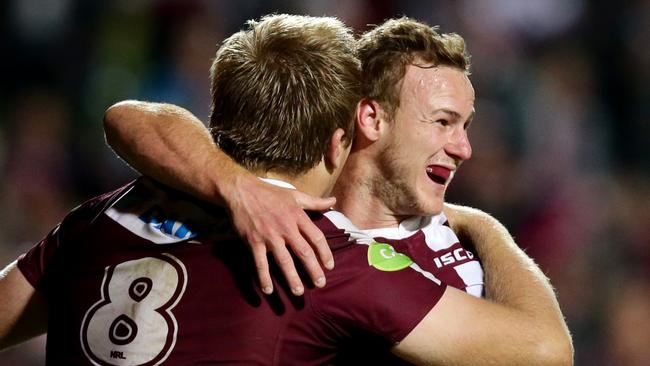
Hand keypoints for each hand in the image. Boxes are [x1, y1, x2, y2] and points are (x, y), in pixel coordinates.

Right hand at [225, 175, 335, 295]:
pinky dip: (264, 277)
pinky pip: (260, 263)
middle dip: (313, 270)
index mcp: (297, 216)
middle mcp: (286, 227)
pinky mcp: (254, 241)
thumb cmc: (270, 193)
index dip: (325, 253)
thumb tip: (333, 201)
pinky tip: (268, 290)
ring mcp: (269, 236)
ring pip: (284, 261)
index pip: (316, 237)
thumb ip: (315, 202)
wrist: (241, 191)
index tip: (329, 266)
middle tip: (320, 284)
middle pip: (304, 252)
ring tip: (298, 292)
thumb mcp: (295, 195)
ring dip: (292, 278)